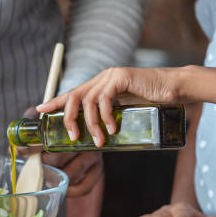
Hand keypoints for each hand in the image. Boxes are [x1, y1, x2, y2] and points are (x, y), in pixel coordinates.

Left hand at [17, 108, 102, 197]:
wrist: (83, 124)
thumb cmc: (59, 124)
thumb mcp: (43, 120)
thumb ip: (29, 129)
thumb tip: (14, 146)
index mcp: (72, 126)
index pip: (48, 138)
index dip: (31, 147)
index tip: (19, 151)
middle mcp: (84, 141)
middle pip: (58, 157)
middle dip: (42, 163)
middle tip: (33, 165)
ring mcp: (93, 156)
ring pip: (70, 174)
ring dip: (54, 178)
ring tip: (45, 178)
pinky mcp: (97, 169)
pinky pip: (84, 187)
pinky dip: (70, 192)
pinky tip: (60, 189)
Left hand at [36, 67, 184, 146]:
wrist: (174, 88)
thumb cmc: (151, 101)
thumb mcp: (125, 109)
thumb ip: (110, 115)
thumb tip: (97, 135)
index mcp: (99, 85)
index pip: (73, 93)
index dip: (55, 101)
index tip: (40, 111)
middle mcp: (101, 78)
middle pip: (74, 96)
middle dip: (69, 118)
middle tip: (73, 137)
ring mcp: (110, 76)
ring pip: (88, 101)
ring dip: (91, 124)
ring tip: (100, 140)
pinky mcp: (121, 77)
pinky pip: (105, 99)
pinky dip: (106, 116)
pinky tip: (112, 128)